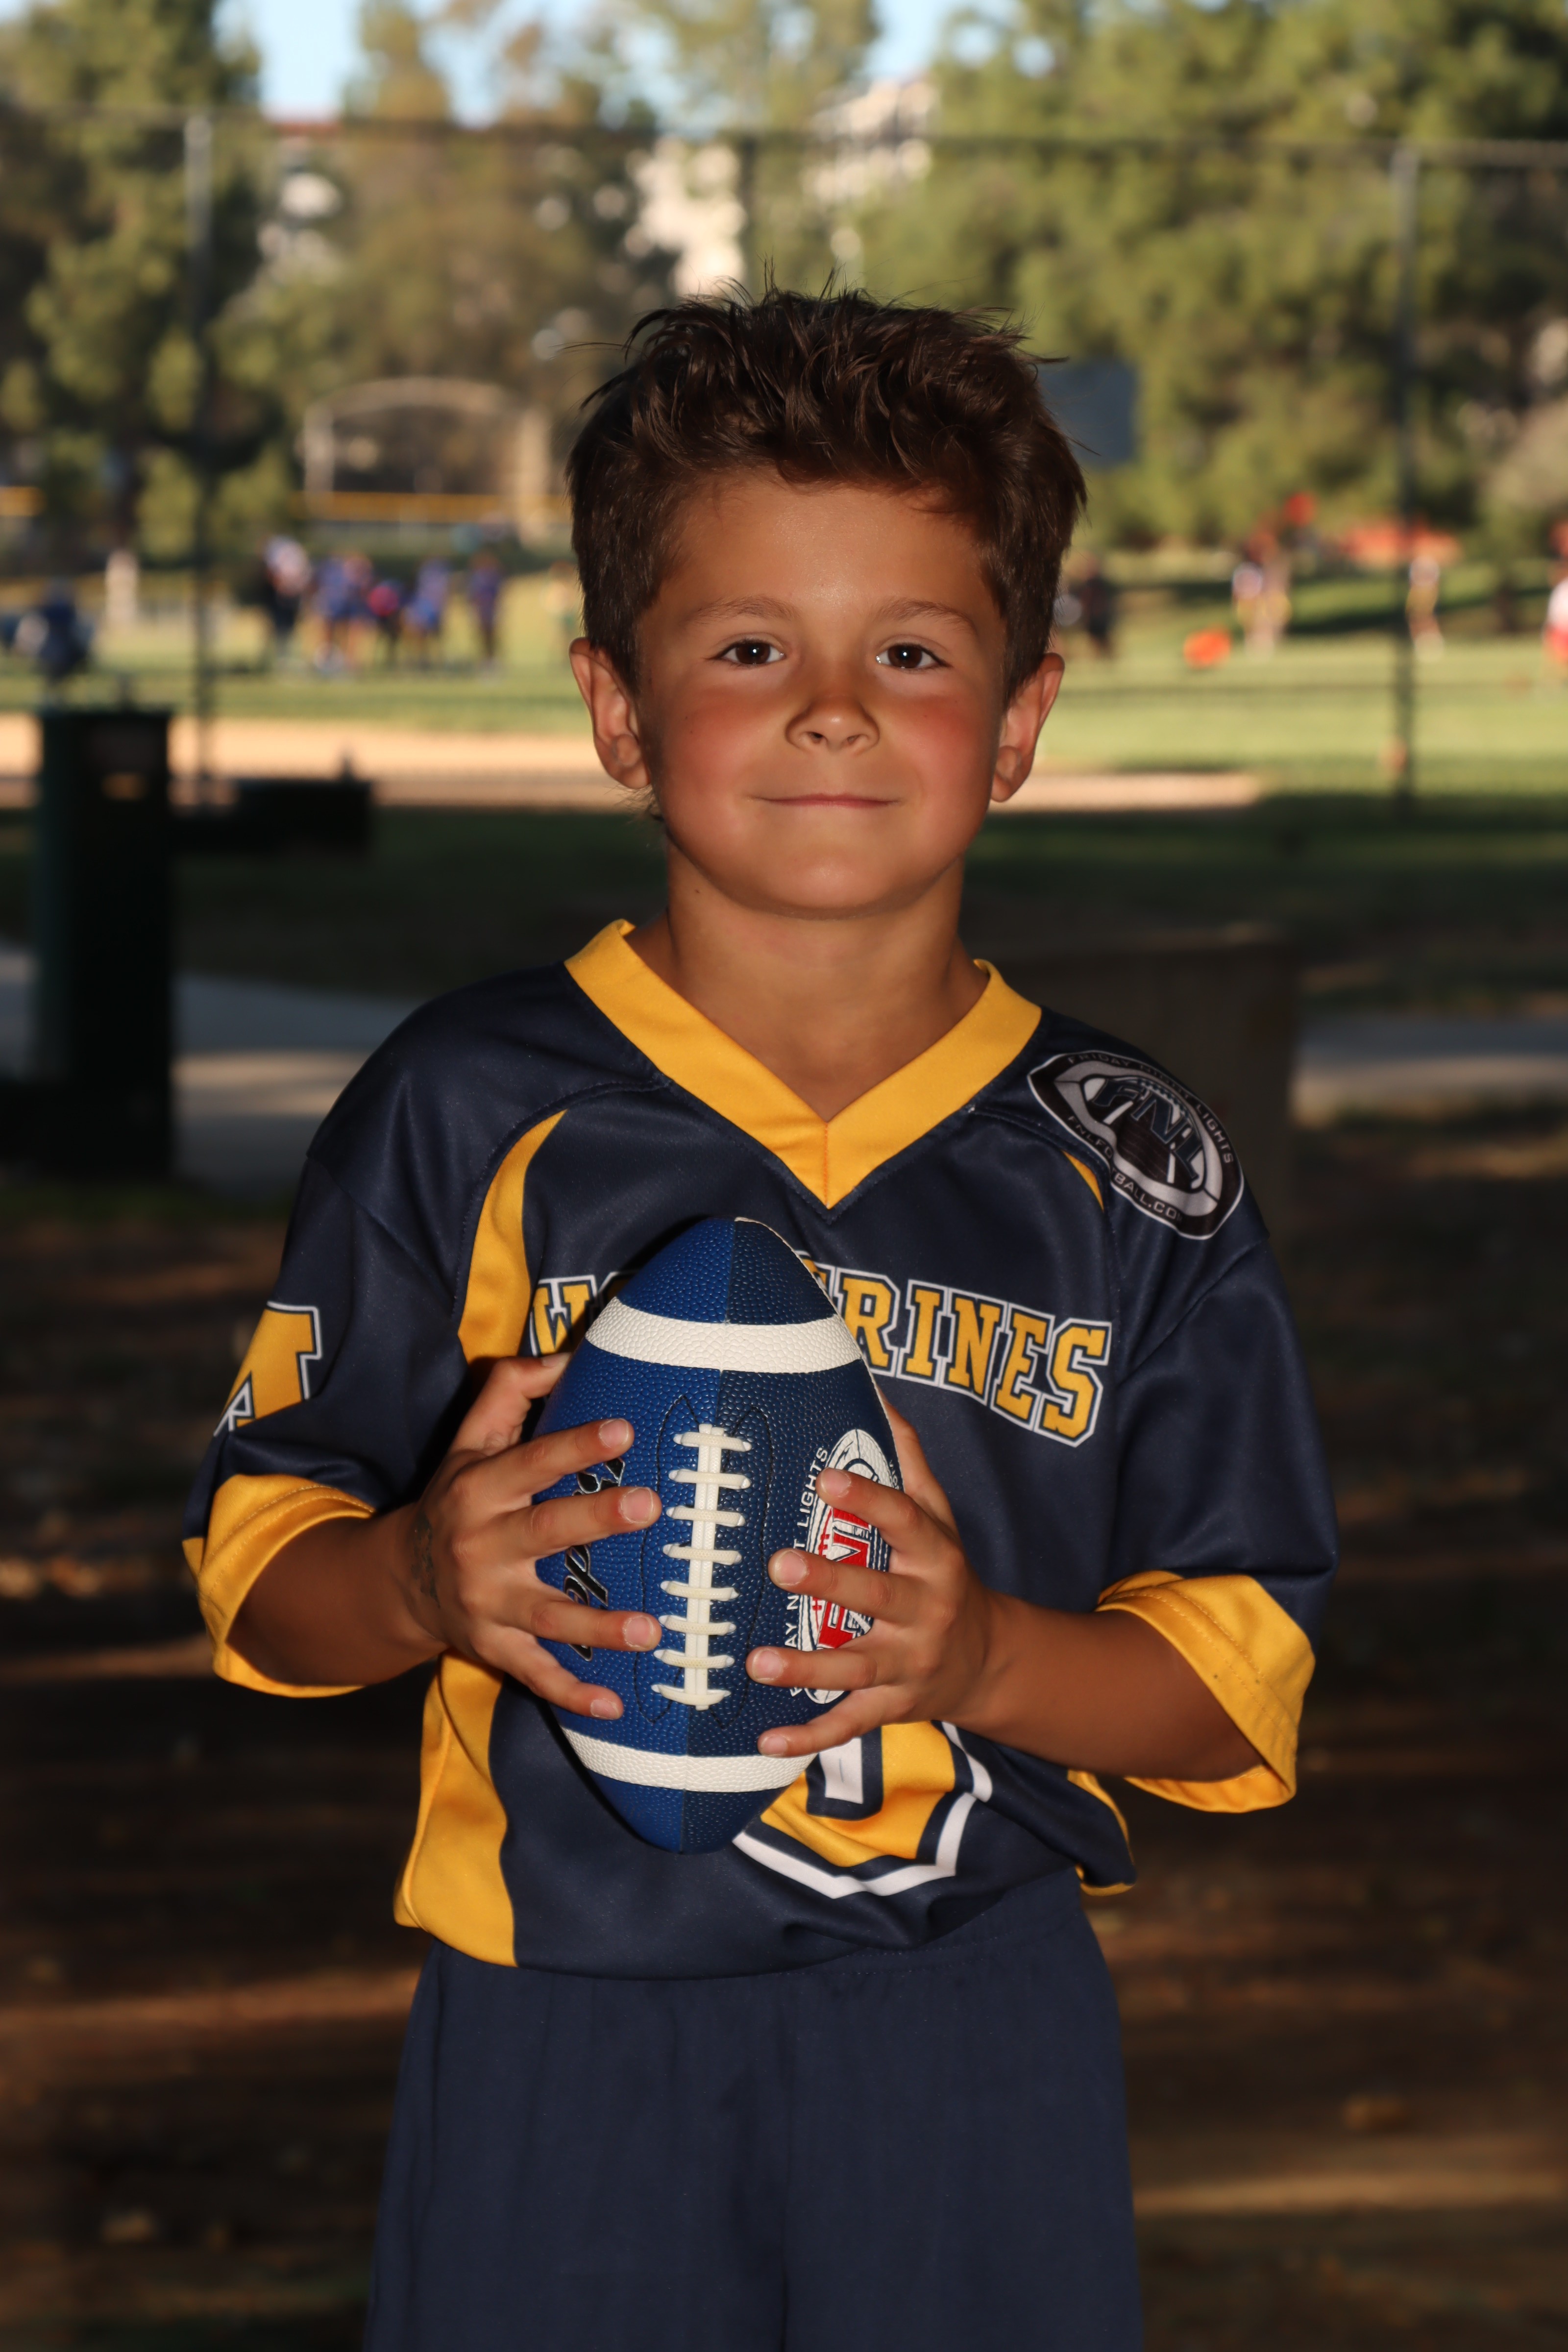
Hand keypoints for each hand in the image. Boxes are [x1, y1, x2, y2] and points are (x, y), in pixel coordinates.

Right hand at [403, 1354, 662, 1718]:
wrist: (399, 1579)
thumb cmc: (456, 1498)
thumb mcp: (468, 1440)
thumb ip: (510, 1388)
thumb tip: (571, 1354)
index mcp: (482, 1488)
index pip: (532, 1461)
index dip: (575, 1445)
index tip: (624, 1430)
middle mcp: (482, 1546)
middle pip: (544, 1531)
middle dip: (596, 1520)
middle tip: (651, 1508)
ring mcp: (488, 1603)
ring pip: (547, 1616)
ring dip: (599, 1625)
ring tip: (653, 1632)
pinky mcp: (494, 1648)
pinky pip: (536, 1675)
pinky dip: (572, 1694)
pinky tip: (616, 1705)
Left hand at [745, 1397, 999, 1757]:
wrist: (990, 1661)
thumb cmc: (945, 1574)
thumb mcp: (939, 1516)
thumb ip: (908, 1459)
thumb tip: (874, 1390)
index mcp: (935, 1557)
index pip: (905, 1521)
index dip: (869, 1498)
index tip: (826, 1477)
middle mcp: (925, 1611)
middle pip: (877, 1596)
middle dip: (829, 1583)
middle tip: (778, 1564)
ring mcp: (908, 1665)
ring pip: (855, 1668)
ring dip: (805, 1668)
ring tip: (756, 1661)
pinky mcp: (892, 1707)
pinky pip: (847, 1725)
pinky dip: (808, 1738)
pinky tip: (764, 1741)